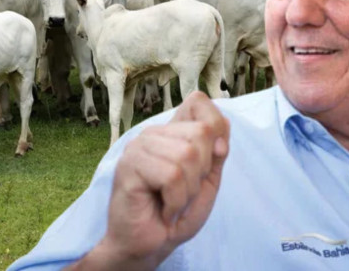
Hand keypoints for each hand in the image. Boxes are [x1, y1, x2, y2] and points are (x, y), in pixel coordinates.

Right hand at [71, 91, 229, 269]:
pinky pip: (171, 175)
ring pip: (187, 155)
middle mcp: (154, 133)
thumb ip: (215, 157)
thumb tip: (220, 138)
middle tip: (184, 192)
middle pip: (201, 133)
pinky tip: (164, 209)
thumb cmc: (176, 214)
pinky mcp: (129, 165)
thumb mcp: (206, 183)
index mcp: (172, 132)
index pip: (198, 102)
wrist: (148, 246)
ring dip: (188, 191)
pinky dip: (175, 201)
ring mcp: (139, 146)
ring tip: (173, 202)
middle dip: (202, 172)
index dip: (214, 128)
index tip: (206, 165)